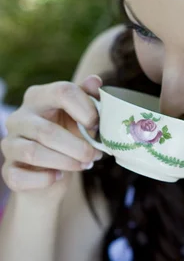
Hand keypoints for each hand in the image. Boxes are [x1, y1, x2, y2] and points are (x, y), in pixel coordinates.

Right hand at [0, 75, 102, 194]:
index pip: (62, 91)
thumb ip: (90, 97)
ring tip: (84, 165)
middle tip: (95, 155)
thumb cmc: (69, 135)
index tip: (98, 126)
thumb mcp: (82, 114)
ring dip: (65, 162)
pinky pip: (19, 176)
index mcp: (39, 96)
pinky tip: (58, 176)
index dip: (86, 109)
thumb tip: (95, 81)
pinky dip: (43, 179)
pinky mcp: (7, 169)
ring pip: (33, 153)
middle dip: (77, 147)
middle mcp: (19, 116)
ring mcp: (10, 142)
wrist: (51, 171)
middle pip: (46, 131)